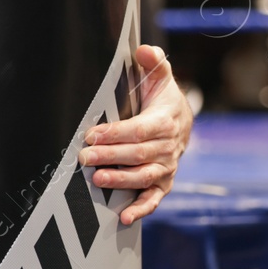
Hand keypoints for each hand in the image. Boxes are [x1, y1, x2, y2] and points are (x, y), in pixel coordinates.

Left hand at [80, 45, 192, 225]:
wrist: (182, 123)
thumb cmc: (162, 100)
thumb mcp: (160, 78)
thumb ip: (153, 63)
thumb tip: (144, 50)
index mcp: (165, 121)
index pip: (139, 129)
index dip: (116, 133)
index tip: (91, 135)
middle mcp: (168, 146)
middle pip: (138, 154)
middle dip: (110, 157)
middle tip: (85, 158)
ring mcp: (166, 167)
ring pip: (144, 177)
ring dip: (121, 181)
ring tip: (98, 181)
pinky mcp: (163, 183)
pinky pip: (154, 198)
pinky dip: (141, 209)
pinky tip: (124, 218)